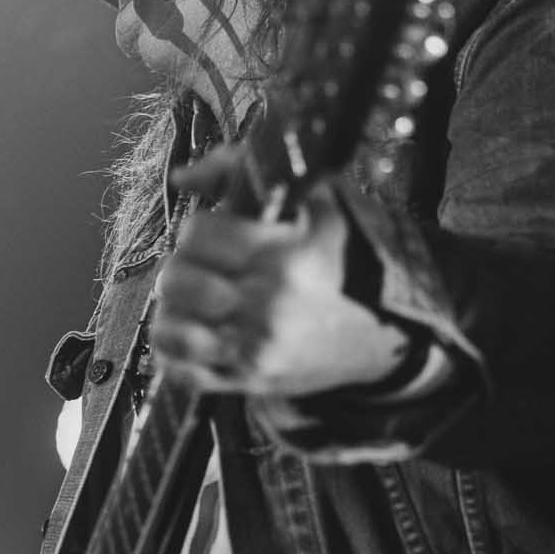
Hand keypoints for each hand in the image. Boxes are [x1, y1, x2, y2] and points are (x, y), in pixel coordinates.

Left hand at [152, 147, 408, 398]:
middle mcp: (268, 306)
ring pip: (172, 327)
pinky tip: (192, 330)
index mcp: (285, 257)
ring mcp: (256, 349)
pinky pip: (181, 371)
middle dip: (182, 267)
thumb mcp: (316, 204)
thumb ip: (245, 173)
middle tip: (200, 269)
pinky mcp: (247, 380)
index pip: (199, 234)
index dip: (198, 231)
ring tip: (191, 301)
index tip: (214, 236)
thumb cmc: (341, 263)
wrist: (381, 334)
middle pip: (178, 278)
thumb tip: (181, 177)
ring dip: (174, 309)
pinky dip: (175, 350)